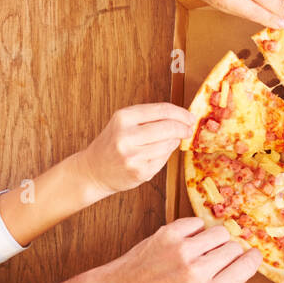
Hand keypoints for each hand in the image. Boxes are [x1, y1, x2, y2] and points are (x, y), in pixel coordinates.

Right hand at [75, 103, 194, 196]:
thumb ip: (149, 118)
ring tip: (169, 141)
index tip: (190, 117)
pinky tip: (157, 154)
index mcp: (123, 118)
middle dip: (183, 128)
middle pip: (169, 127)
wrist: (93, 171)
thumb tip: (182, 118)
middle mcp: (126, 136)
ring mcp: (133, 156)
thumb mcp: (124, 123)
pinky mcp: (140, 172)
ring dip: (174, 142)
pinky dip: (165, 155)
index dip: (181, 113)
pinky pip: (163, 160)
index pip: (162, 110)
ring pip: (168, 144)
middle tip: (188, 130)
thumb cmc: (112, 144)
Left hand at [105, 218, 260, 282]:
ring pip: (220, 232)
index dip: (252, 259)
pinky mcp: (168, 234)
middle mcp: (197, 272)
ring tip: (204, 248)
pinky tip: (188, 241)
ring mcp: (182, 250)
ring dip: (216, 239)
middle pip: (234, 247)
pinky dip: (197, 230)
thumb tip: (245, 268)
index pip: (247, 266)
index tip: (251, 256)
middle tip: (219, 257)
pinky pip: (198, 222)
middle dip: (232, 251)